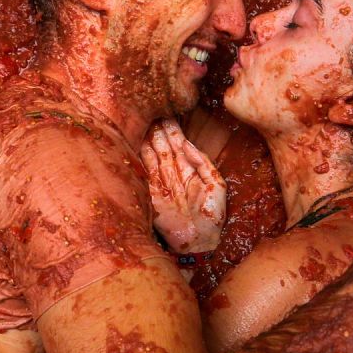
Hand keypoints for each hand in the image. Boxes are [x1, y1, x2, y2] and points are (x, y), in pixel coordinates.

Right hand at [141, 119, 226, 254]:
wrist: (200, 241)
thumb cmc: (213, 216)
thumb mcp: (216, 184)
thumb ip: (203, 162)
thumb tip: (186, 143)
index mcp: (189, 170)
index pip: (178, 145)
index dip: (172, 130)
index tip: (166, 114)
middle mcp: (173, 174)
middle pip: (162, 147)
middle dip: (157, 130)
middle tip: (151, 112)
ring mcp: (160, 183)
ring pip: (151, 156)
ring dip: (147, 140)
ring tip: (142, 122)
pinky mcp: (150, 194)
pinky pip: (143, 172)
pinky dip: (139, 158)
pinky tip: (136, 143)